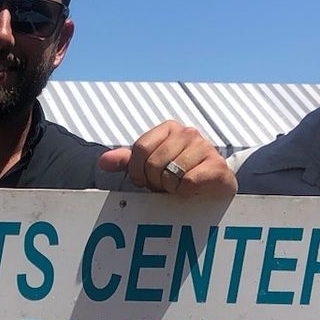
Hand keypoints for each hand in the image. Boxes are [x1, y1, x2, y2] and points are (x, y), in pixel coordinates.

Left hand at [99, 120, 235, 197]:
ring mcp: (204, 147)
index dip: (137, 170)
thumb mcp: (150, 165)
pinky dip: (185, 192)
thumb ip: (127, 161)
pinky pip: (187, 182)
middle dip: (154, 181)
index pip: (140, 148)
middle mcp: (187, 132)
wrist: (214, 185)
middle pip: (153, 163)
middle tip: (165, 184)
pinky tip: (192, 189)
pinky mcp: (216, 166)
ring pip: (170, 173)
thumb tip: (103, 162)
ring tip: (178, 185)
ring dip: (170, 187)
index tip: (145, 180)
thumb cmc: (178, 174)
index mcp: (169, 128)